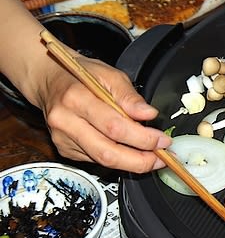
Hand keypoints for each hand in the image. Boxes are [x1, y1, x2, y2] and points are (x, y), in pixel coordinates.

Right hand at [36, 55, 171, 172]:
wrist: (49, 80)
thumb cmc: (80, 74)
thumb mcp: (109, 74)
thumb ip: (129, 96)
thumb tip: (148, 114)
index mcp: (76, 98)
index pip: (114, 127)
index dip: (143, 138)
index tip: (162, 141)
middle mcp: (65, 121)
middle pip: (107, 152)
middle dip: (140, 160)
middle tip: (162, 158)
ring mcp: (63, 138)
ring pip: (102, 161)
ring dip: (132, 163)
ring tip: (153, 158)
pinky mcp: (65, 149)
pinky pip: (96, 160)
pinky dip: (118, 159)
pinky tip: (131, 152)